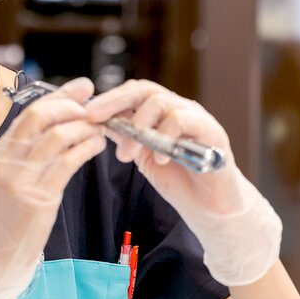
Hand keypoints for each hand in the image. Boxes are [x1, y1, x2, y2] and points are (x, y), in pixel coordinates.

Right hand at [0, 78, 105, 298]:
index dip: (59, 95)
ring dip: (84, 128)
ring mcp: (21, 177)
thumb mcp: (10, 176)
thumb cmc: (8, 214)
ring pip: (57, 136)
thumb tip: (59, 125)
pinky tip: (97, 146)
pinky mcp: (39, 197)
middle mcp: (8, 159)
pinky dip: (86, 149)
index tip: (82, 86)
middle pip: (41, 116)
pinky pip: (67, 163)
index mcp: (1, 151)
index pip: (30, 111)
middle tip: (93, 107)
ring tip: (100, 129)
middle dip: (71, 105)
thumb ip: (29, 152)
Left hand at [84, 80, 281, 285]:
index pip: (132, 91)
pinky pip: (184, 122)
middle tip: (94, 119)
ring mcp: (197, 118)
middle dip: (115, 102)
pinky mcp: (213, 133)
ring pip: (161, 103)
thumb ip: (124, 136)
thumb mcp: (142, 154)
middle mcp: (179, 108)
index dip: (108, 99)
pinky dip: (166, 137)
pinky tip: (159, 159)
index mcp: (162, 111)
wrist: (211, 208)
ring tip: (126, 154)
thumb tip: (95, 121)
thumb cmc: (177, 179)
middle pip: (144, 90)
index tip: (85, 113)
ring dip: (138, 127)